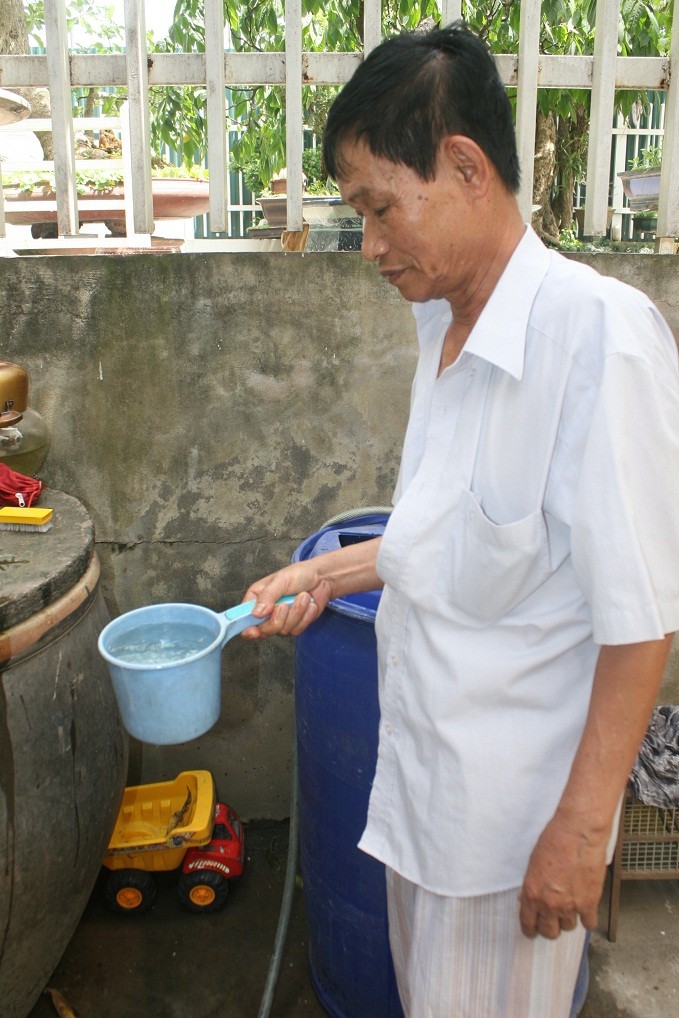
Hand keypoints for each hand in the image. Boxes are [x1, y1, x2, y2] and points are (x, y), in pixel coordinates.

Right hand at [240, 562, 332, 638]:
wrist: (322, 579)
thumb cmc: (299, 574)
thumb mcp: (281, 580)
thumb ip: (267, 596)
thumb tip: (256, 613)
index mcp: (256, 598)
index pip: (244, 618)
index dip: (248, 627)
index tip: (253, 631)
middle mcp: (266, 612)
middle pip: (264, 630)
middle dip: (278, 619)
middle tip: (285, 605)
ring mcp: (281, 620)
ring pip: (283, 630)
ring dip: (296, 613)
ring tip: (303, 597)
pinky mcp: (295, 625)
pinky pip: (297, 630)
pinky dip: (305, 617)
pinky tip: (309, 605)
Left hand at [518, 812, 607, 938]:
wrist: (578, 833)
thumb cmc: (554, 841)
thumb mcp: (533, 863)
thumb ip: (532, 885)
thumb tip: (528, 900)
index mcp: (532, 893)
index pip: (528, 923)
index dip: (531, 929)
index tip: (533, 932)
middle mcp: (549, 904)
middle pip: (549, 932)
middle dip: (550, 927)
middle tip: (553, 920)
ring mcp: (570, 906)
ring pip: (568, 927)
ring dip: (569, 919)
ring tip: (571, 905)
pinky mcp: (589, 904)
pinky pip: (589, 924)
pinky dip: (588, 919)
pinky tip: (586, 910)